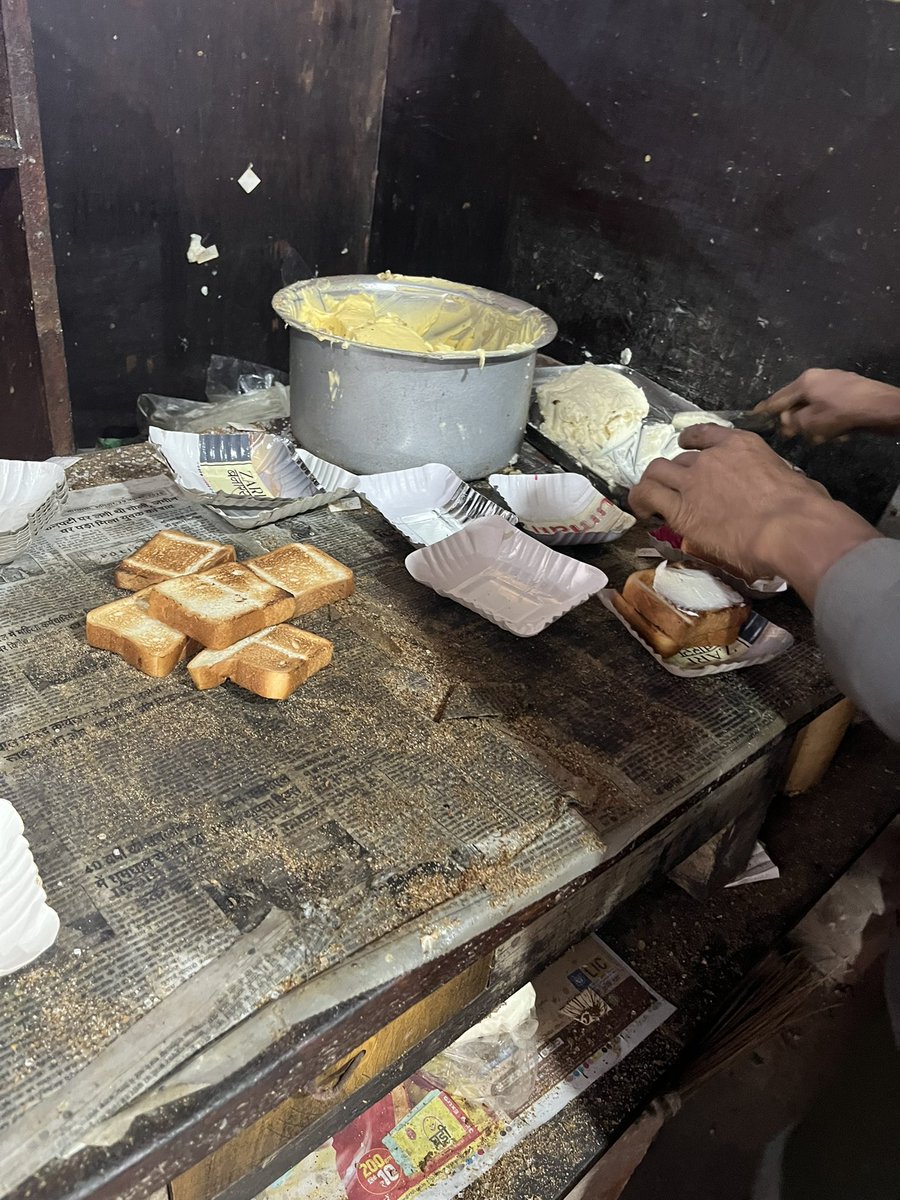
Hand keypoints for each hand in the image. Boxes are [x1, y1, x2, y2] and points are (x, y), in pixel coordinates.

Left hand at [629, 425, 879, 605]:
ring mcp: (693, 480)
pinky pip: (647, 495)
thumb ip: (778, 479)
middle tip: (679, 491)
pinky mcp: (680, 509)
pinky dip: (640, 500)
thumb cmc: (805, 508)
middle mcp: (712, 457)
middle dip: (678, 473)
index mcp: (742, 445)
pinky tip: (642, 511)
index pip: (705, 435)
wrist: (790, 527)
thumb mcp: (794, 480)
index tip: (689, 452)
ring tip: (650, 499)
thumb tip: (789, 488)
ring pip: (657, 471)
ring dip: (653, 482)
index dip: (692, 444)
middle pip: (682, 458)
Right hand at [753, 368, 899, 441]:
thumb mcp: (809, 423)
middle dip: (796, 420)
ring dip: (815, 424)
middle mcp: (819, 377)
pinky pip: (832, 408)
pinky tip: (838, 432)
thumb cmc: (841, 414)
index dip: (765, 409)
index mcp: (805, 381)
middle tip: (794, 435)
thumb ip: (791, 423)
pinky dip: (831, 421)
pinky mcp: (851, 391)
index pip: (778, 397)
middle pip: (798, 401)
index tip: (754, 415)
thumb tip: (785, 423)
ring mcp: (837, 382)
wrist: (880, 408)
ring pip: (816, 407)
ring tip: (822, 436)